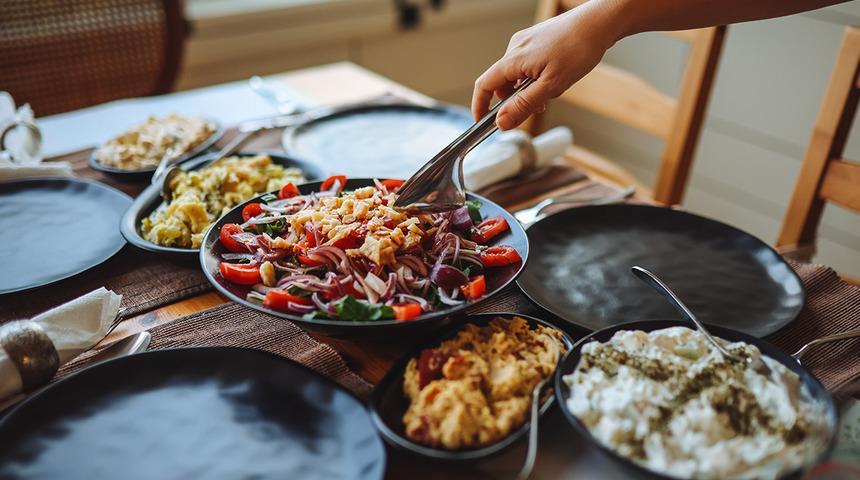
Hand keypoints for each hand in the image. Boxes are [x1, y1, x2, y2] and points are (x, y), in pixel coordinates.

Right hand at [471, 1, 624, 129]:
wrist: (599, 22)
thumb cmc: (578, 48)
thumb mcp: (551, 85)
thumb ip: (524, 105)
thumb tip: (502, 122)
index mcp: (513, 59)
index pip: (484, 85)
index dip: (480, 106)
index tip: (482, 123)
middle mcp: (515, 48)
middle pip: (503, 83)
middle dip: (517, 99)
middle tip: (539, 107)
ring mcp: (526, 42)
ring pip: (519, 76)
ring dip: (531, 89)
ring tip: (556, 88)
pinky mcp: (537, 40)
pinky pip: (529, 65)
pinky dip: (538, 77)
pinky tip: (558, 76)